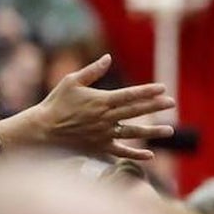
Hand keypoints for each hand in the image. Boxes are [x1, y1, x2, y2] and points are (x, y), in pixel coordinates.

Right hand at [0, 54, 174, 159]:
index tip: (162, 88)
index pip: (130, 95)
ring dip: (152, 132)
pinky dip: (135, 155)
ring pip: (133, 133)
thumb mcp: (71, 81)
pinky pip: (121, 152)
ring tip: (169, 131)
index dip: (147, 91)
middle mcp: (105, 118)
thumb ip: (92, 71)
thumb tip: (107, 58)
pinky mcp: (99, 148)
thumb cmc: (56, 103)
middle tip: (172, 104)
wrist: (41, 130)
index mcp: (101, 100)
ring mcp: (104, 134)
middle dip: (155, 107)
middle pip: (136, 112)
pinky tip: (150, 156)